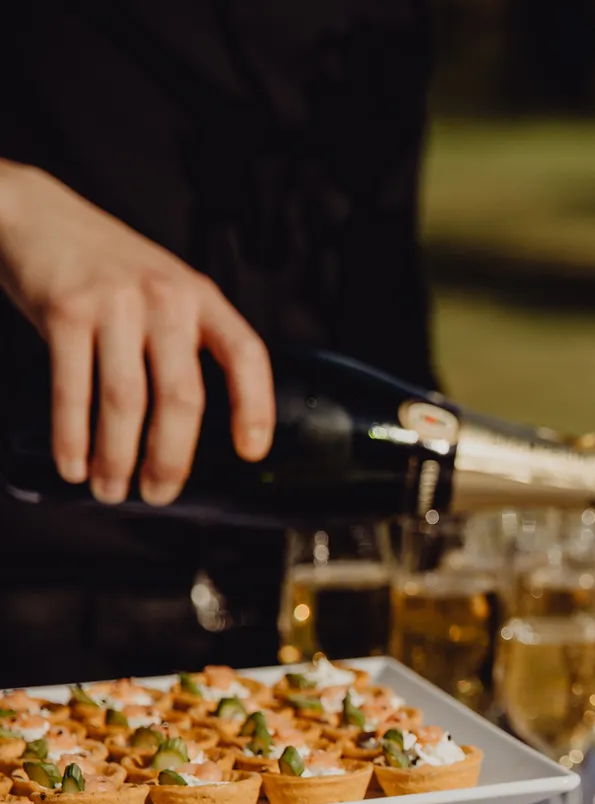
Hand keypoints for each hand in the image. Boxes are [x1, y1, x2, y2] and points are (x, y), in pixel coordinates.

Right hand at [0, 160, 272, 505]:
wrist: (35, 213)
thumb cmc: (105, 266)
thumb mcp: (163, 290)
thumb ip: (181, 342)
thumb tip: (185, 427)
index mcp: (200, 297)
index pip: (246, 354)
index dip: (255, 406)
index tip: (251, 451)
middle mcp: (165, 298)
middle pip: (182, 396)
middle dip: (171, 457)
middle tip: (161, 493)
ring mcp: (115, 304)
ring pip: (126, 401)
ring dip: (117, 456)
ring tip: (111, 490)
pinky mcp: (66, 310)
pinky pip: (73, 388)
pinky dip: (72, 436)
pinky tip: (74, 464)